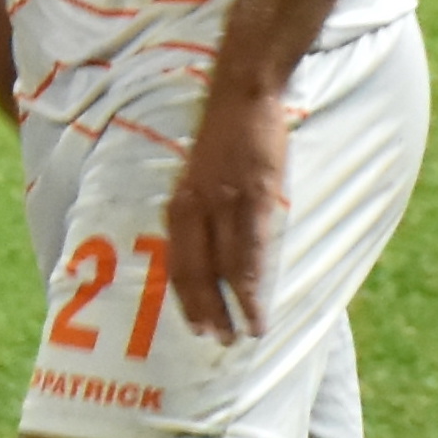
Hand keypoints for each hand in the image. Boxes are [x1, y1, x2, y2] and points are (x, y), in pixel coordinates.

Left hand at [164, 79, 290, 341]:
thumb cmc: (224, 139)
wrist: (242, 96)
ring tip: (246, 333)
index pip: (177, 262)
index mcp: (179, 204)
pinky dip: (256, 281)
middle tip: (219, 341)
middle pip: (195, 271)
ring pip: (226, 267)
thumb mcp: (198, 177)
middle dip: (206, 310)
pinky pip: (253, 248)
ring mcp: (224, 203)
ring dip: (236, 305)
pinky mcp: (255, 196)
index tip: (195, 327)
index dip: (185, 298)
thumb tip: (208, 251)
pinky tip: (260, 302)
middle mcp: (195, 207)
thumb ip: (199, 212)